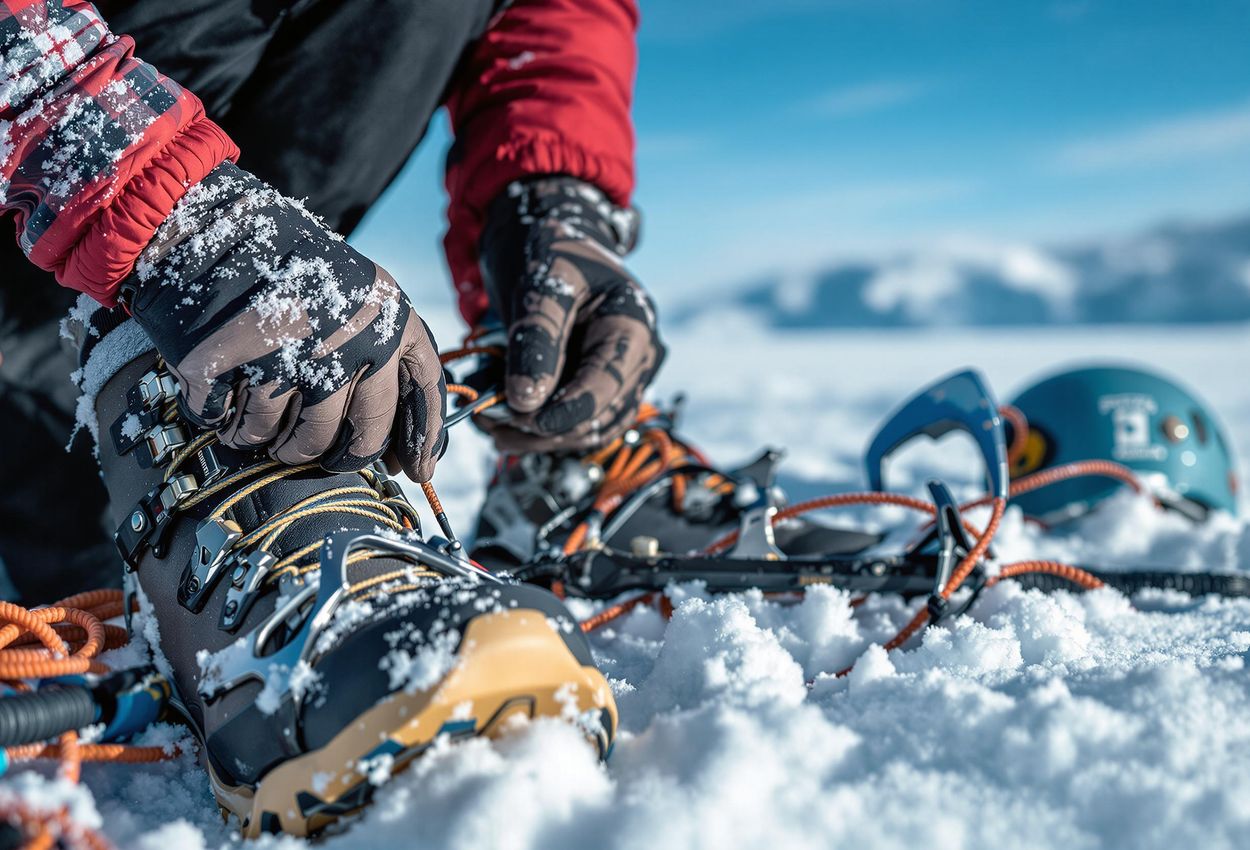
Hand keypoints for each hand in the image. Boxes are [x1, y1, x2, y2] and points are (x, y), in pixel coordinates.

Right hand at [125, 163, 446, 479]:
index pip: (423, 393)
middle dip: (336, 454)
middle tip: (309, 446)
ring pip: (299, 445)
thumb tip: (408, 453)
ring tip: (260, 414)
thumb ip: (386, 359)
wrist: (204, 228)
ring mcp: (294, 353)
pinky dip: (227, 423)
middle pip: (361, 437)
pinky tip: (224, 395)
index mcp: (388, 314)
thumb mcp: (358, 296)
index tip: (414, 471)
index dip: (422, 439)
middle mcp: (351, 336)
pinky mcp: (236, 367)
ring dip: (276, 443)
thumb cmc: (285, 273)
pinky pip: (238, 429)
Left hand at [477, 177, 664, 452]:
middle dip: (547, 426)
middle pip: (601, 415)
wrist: (547, 240)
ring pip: (588, 429)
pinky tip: (503, 425)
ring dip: (541, 437)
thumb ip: (537, 339)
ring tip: (491, 427)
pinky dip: (540, 430)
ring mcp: (619, 376)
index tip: (524, 419)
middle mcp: (636, 356)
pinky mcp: (596, 387)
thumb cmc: (549, 249)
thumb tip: (526, 401)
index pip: (608, 381)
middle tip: (492, 421)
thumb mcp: (541, 282)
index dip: (569, 408)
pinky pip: (575, 423)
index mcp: (633, 323)